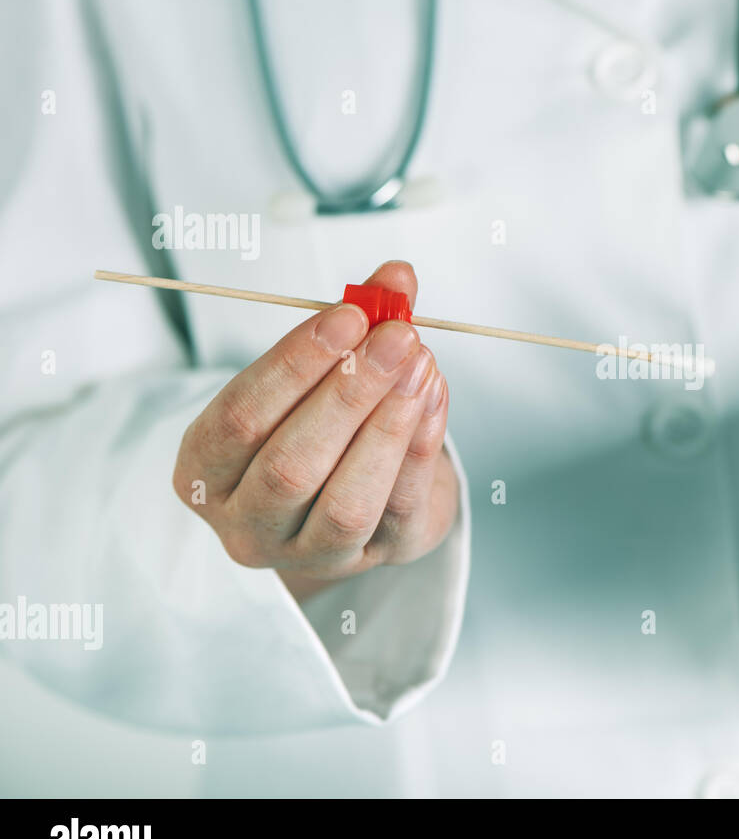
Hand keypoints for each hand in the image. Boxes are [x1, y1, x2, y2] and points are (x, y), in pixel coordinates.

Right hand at [173, 261, 457, 598]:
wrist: (365, 491)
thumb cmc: (322, 424)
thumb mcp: (317, 374)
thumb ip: (350, 324)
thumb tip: (395, 279)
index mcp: (205, 472)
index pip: (237, 419)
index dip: (293, 364)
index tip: (348, 314)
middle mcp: (247, 524)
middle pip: (290, 465)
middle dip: (349, 392)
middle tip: (396, 335)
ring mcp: (308, 554)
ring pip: (346, 501)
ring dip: (388, 424)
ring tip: (421, 363)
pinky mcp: (373, 560)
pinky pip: (398, 508)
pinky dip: (420, 446)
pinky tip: (433, 394)